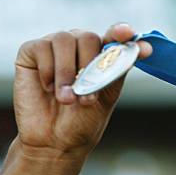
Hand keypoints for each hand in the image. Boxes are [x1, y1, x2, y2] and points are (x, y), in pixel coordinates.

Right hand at [13, 23, 151, 160]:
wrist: (55, 142)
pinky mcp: (31, 51)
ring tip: (67, 99)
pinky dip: (47, 70)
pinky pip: (41, 47)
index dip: (121, 32)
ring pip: (64, 40)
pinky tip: (48, 88)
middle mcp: (78, 44)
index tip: (127, 34)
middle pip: (88, 37)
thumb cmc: (83, 118)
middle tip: (85, 96)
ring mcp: (55, 46)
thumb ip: (120, 67)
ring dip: (67, 72)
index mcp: (100, 53)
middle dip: (88, 67)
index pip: (114, 35)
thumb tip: (144, 47)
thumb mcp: (108, 93)